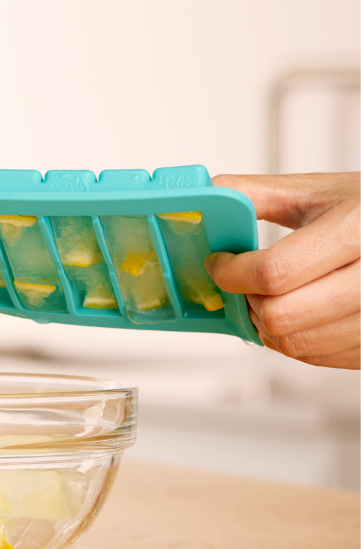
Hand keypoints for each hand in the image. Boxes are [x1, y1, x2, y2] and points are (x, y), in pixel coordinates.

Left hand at [206, 173, 359, 368]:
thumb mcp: (314, 191)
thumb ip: (254, 194)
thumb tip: (203, 198)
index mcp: (355, 229)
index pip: (274, 272)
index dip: (231, 272)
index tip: (219, 263)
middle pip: (282, 316)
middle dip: (248, 301)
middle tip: (242, 284)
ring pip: (296, 344)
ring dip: (266, 325)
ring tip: (265, 298)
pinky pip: (318, 358)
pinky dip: (293, 341)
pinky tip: (293, 314)